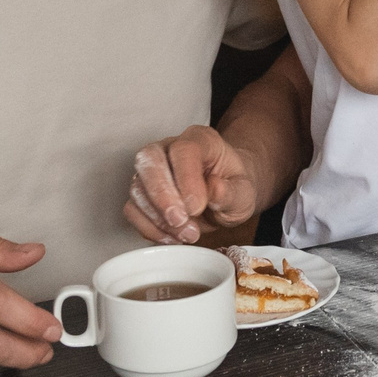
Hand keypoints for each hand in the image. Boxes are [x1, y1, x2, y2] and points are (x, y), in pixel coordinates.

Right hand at [124, 126, 258, 244]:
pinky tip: (171, 237)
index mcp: (201, 140)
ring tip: (188, 233)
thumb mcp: (245, 193)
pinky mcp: (142, 192)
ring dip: (158, 218)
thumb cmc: (234, 188)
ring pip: (137, 187)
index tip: (196, 208)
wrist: (226, 196)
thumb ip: (232, 192)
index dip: (186, 180)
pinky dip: (149, 227)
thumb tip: (214, 190)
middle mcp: (170, 148)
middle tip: (181, 222)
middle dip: (162, 197)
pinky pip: (132, 209)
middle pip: (149, 160)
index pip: (184, 150)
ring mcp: (152, 169)